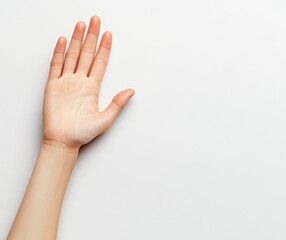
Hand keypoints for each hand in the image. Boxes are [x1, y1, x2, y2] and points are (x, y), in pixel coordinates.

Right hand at [43, 16, 134, 149]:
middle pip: (87, 54)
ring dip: (77, 40)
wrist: (64, 141)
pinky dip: (59, 52)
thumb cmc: (83, 133)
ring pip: (73, 56)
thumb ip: (118, 104)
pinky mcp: (53, 86)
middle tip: (96, 20)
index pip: (100, 63)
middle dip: (92, 37)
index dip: (104, 48)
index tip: (109, 35)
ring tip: (81, 25)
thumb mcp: (106, 119)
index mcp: (93, 88)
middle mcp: (80, 82)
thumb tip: (132, 91)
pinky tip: (64, 41)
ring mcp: (66, 82)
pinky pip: (56, 65)